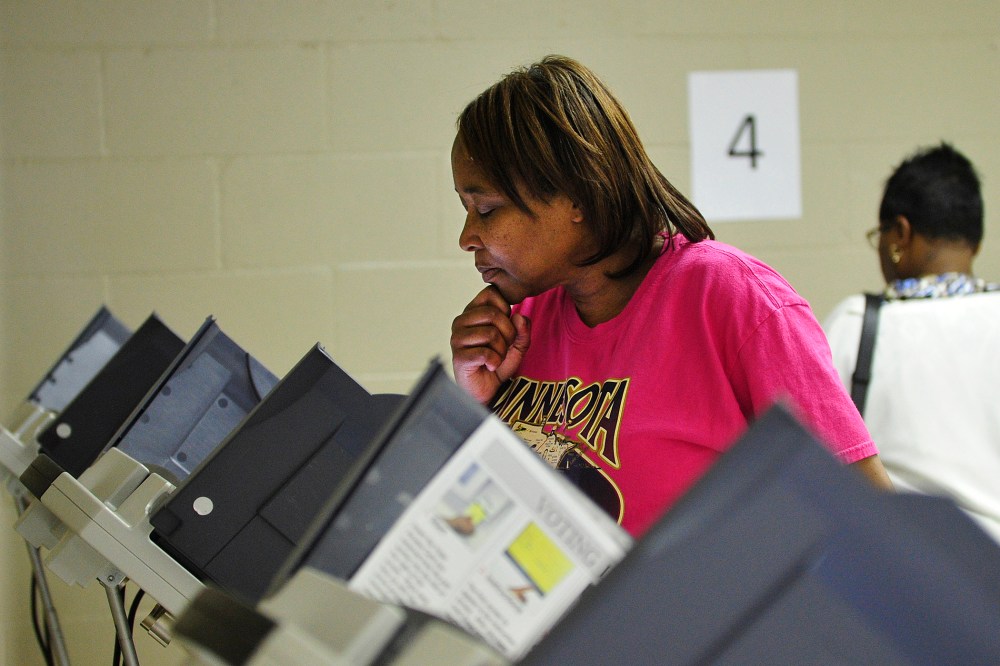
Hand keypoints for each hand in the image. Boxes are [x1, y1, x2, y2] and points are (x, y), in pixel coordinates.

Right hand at [450, 286, 530, 402]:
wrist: (487, 390)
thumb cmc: (498, 362)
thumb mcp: (517, 343)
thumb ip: (523, 328)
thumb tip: (519, 317)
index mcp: (473, 311)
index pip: (492, 293)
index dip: (506, 309)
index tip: (505, 326)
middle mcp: (461, 321)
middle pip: (494, 313)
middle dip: (508, 333)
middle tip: (504, 347)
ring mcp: (457, 339)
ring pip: (491, 333)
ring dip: (501, 350)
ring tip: (495, 357)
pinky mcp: (458, 357)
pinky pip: (486, 353)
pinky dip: (495, 362)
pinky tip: (490, 366)